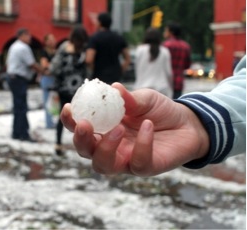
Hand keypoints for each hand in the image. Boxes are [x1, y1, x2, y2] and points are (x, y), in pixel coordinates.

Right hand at [60, 83, 209, 175]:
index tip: (69, 108)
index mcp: (105, 128)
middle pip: (85, 151)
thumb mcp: (144, 99)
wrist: (187, 124)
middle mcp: (111, 146)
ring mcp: (126, 159)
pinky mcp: (145, 167)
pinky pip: (137, 163)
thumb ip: (129, 98)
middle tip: (85, 124)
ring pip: (103, 166)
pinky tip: (148, 126)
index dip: (70, 122)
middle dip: (81, 139)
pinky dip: (142, 145)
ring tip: (118, 128)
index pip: (81, 129)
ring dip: (105, 148)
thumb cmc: (160, 111)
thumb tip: (114, 88)